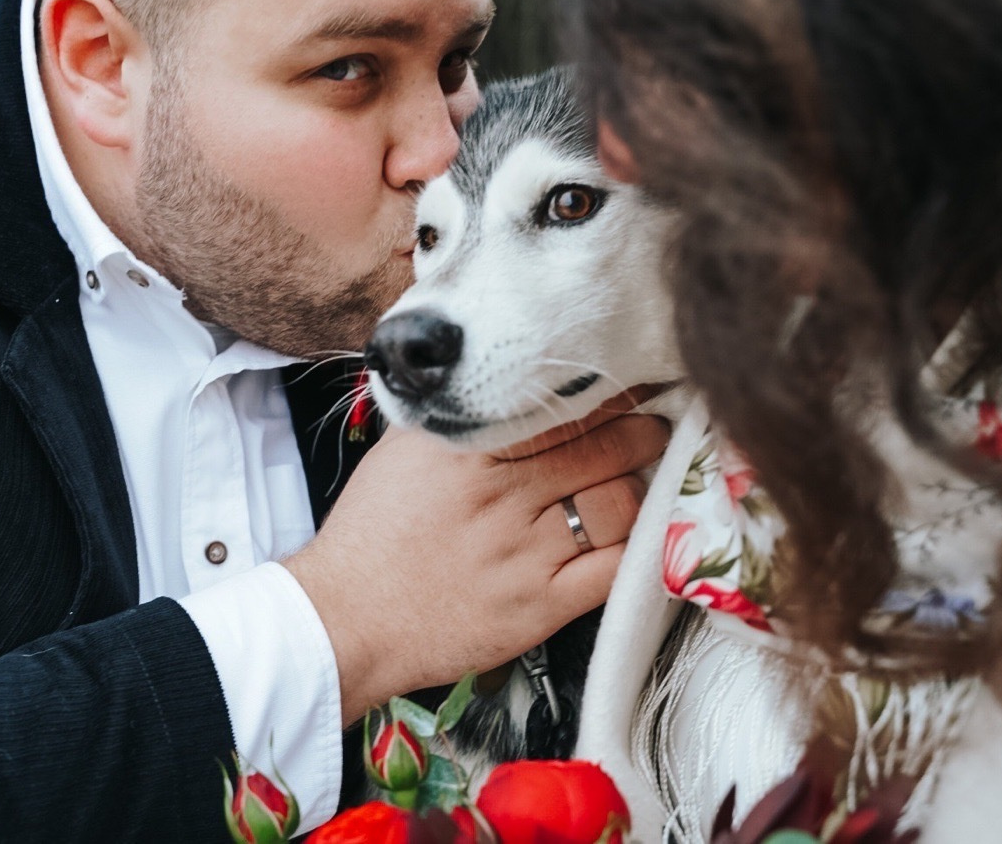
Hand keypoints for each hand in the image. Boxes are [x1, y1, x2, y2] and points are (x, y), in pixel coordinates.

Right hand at [282, 390, 670, 724]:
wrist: (346, 617)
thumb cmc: (371, 532)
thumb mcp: (402, 450)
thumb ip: (454, 416)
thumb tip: (498, 384)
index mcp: (470, 449)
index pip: (561, 408)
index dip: (609, 395)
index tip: (630, 386)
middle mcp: (502, 495)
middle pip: (603, 449)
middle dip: (642, 433)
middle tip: (655, 425)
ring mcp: (524, 552)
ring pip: (618, 505)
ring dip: (640, 488)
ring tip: (642, 480)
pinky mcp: (540, 605)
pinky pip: (612, 568)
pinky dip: (636, 547)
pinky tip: (638, 533)